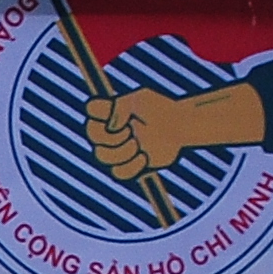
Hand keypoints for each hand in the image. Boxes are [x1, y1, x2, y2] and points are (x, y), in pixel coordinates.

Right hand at [84, 82, 265, 178]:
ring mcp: (115, 150)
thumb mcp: (143, 99)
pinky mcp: (126, 168)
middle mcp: (108, 131)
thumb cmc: (162, 109)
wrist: (181, 126)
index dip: (100, 113)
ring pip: (103, 156)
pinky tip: (145, 157)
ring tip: (139, 145)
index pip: (91, 108)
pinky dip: (132, 166)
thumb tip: (111, 127)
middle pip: (93, 134)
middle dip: (112, 135)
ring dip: (122, 151)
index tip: (119, 114)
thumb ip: (122, 107)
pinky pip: (118, 174)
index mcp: (110, 112)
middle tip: (132, 131)